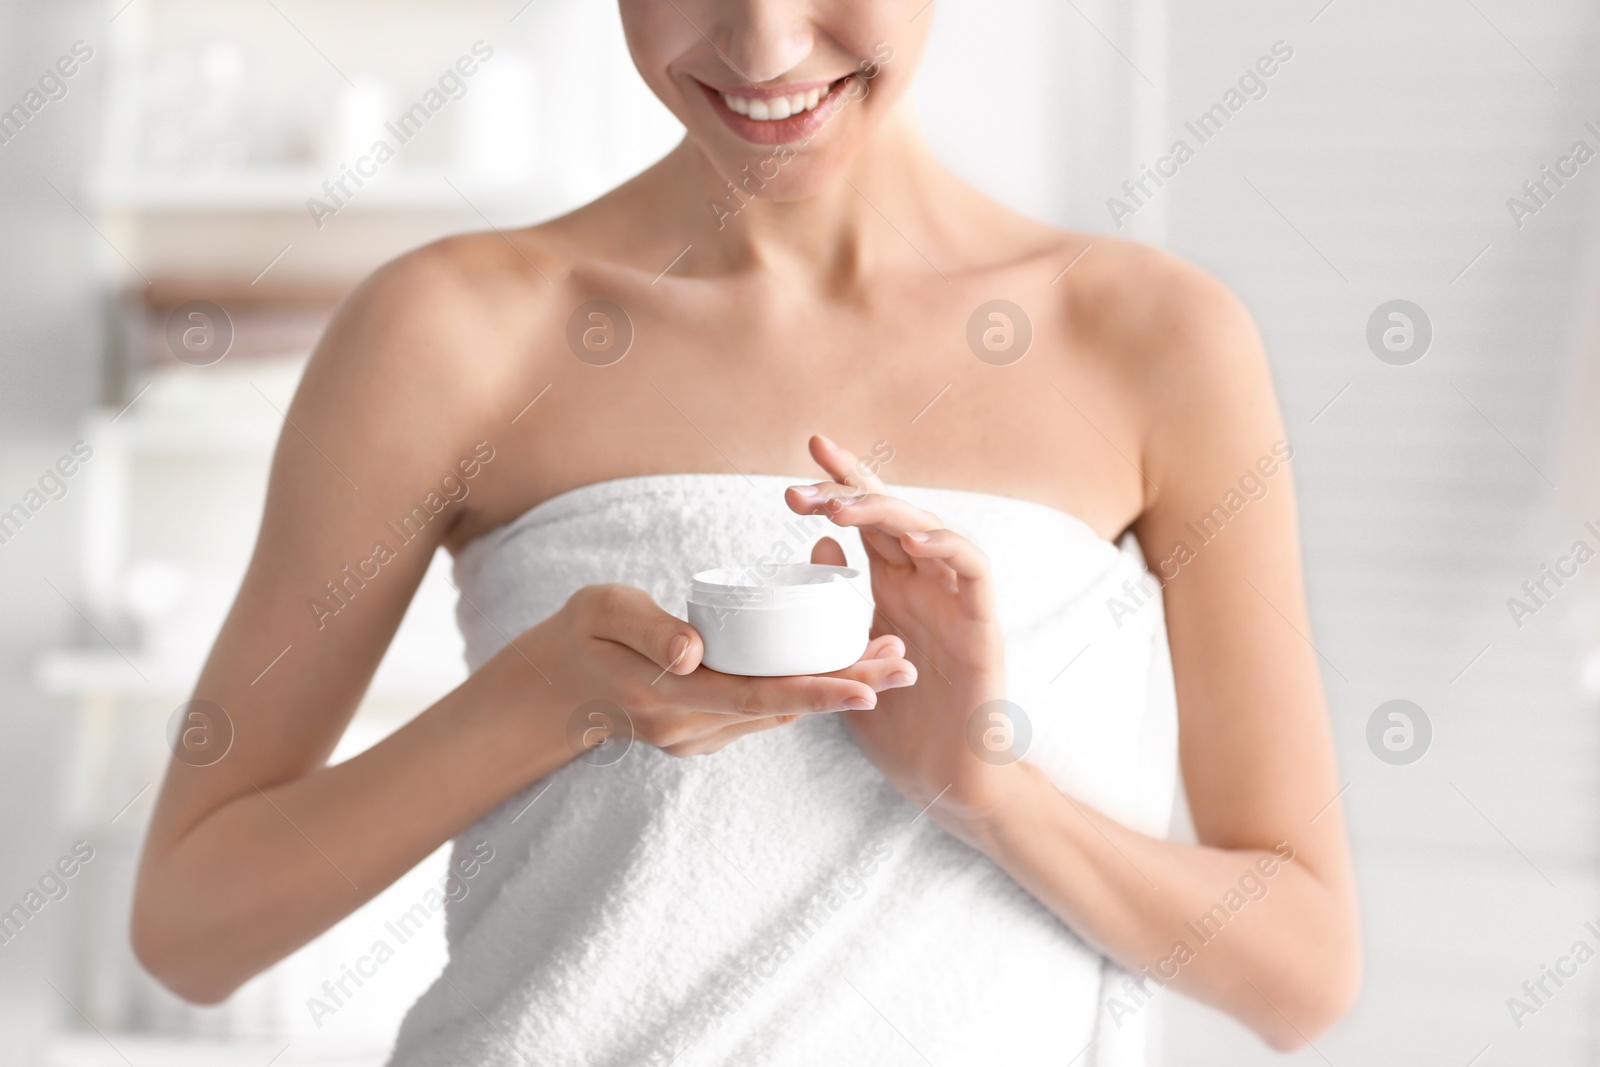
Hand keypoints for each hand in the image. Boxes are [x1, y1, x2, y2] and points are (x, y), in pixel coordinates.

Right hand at [513, 582, 915, 757]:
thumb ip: (646, 628)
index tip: (868, 684)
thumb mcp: (601, 613)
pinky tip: (842, 668)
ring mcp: (698, 738)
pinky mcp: (704, 733)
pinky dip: (803, 691)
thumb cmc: (578, 638)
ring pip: (778, 713)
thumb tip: (691, 652)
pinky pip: (762, 712)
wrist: (549, 690)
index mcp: (668, 698)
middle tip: (905, 663)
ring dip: (833, 690)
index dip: (815, 690)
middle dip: (846, 688)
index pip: (755, 696)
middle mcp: (690, 729)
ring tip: (890, 660)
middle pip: (782, 709)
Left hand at [786, 435, 1023, 833]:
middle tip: (802, 489)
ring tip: (841, 509)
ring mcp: (954, 600)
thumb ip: (832, 608)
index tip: (807, 451)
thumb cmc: (898, 726)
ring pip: (932, 529)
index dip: (844, 480)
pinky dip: (947, 546)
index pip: (868, 520)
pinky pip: (972, 571)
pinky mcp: (981, 625)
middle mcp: (925, 584)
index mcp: (892, 587)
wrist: (943, 780)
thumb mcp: (848, 661)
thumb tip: (818, 546)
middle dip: (850, 490)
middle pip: (894, 514)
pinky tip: (912, 540)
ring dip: (888, 512)